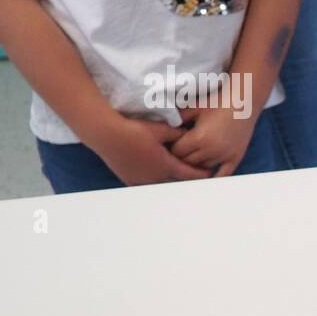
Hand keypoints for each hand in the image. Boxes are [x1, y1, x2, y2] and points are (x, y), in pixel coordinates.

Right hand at [91, 116, 213, 185]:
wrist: (106, 134)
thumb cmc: (133, 130)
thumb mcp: (160, 129)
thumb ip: (178, 133)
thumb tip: (189, 134)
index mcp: (166, 165)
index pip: (190, 174)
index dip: (202, 174)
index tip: (210, 174)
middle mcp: (155, 177)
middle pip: (178, 182)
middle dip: (188, 178)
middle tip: (197, 175)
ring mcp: (142, 180)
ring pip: (163, 185)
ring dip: (172, 182)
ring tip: (179, 177)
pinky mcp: (130, 180)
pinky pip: (147, 186)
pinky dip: (155, 183)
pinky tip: (158, 181)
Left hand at [169, 105, 256, 176]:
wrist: (244, 101)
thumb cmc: (218, 101)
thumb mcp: (195, 107)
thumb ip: (178, 118)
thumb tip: (163, 127)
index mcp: (199, 138)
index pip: (177, 152)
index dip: (172, 147)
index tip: (172, 142)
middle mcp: (211, 150)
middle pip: (189, 162)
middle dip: (183, 156)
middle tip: (181, 150)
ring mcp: (224, 155)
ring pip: (203, 168)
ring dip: (197, 163)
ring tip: (194, 155)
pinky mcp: (236, 157)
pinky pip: (224, 174)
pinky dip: (215, 177)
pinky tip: (208, 177)